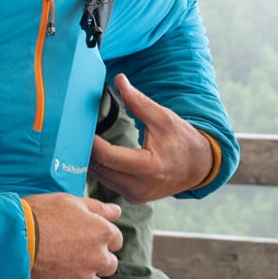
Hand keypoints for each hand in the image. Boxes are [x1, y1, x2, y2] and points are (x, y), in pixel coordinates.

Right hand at [25, 192, 123, 278]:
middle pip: (109, 265)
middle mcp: (99, 257)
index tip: (83, 238)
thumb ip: (97, 208)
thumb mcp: (68, 202)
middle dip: (95, 261)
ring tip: (67, 274)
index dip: (99, 238)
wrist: (11, 238)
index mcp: (102, 232)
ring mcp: (84, 278)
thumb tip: (117, 211)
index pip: (115, 240)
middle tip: (73, 255)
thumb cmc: (38, 215)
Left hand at [88, 74, 216, 202]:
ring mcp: (136, 195)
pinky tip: (98, 153)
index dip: (92, 142)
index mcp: (149, 167)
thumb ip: (138, 101)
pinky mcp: (134, 198)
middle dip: (88, 149)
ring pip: (101, 177)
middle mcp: (141, 186)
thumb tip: (119, 79)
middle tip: (78, 131)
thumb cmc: (182, 139)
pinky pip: (108, 183)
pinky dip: (102, 168)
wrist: (199, 166)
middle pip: (100, 168)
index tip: (81, 128)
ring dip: (93, 159)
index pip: (108, 156)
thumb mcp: (163, 118)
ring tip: (86, 140)